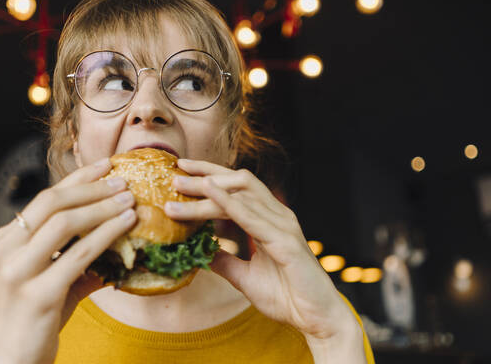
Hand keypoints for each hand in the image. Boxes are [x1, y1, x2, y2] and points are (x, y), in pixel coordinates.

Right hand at [0, 159, 136, 363]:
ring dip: (102, 208)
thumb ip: (78, 260)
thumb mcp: (51, 282)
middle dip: (91, 188)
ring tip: (130, 199)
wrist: (10, 363)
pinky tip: (126, 225)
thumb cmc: (33, 321)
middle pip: (51, 203)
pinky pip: (78, 256)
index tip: (105, 166)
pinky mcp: (38, 294)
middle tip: (122, 180)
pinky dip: (106, 235)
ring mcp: (18, 272)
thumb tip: (120, 244)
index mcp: (4, 242)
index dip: (77, 179)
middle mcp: (5, 251)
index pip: (43, 199)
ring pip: (64, 223)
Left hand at [164, 159, 364, 361]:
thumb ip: (225, 261)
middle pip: (239, 182)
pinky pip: (252, 216)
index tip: (181, 172)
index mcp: (270, 220)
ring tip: (180, 185)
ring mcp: (283, 226)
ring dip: (208, 189)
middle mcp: (278, 216)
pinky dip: (229, 202)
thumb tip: (199, 252)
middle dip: (206, 174)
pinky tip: (210, 193)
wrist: (315, 318)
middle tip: (174, 173)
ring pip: (241, 196)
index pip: (237, 188)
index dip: (210, 176)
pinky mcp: (285, 241)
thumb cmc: (287, 297)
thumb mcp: (245, 277)